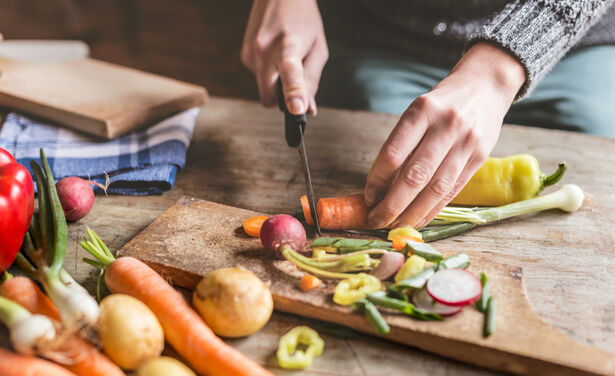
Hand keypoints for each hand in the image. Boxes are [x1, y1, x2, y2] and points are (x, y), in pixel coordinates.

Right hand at [241, 0, 327, 114]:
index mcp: (289, 44)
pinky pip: (259, 79)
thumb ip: (312, 80)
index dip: (293, 92)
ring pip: (264, 89)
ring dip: (277, 83)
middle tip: (296, 87)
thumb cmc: (303, 20)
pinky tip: (275, 55)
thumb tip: (307, 110)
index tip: (296, 109)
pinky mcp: (244, 56)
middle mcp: (264, 49)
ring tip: (287, 59)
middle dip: (281, 100)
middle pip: (268, 97)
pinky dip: (270, 74)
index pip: (289, 71)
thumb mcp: (318, 49)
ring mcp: (251, 53)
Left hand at [364, 42, 525, 228]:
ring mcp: (466, 142)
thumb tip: (379, 188)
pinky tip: (418, 219)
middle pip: (415, 175)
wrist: (485, 86)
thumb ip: (402, 145)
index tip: (367, 198)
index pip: (393, 153)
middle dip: (392, 205)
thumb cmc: (441, 104)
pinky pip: (453, 191)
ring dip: (413, 213)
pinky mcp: (480, 157)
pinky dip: (433, 209)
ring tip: (395, 225)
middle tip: (376, 220)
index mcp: (422, 110)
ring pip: (436, 188)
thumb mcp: (418, 112)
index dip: (377, 180)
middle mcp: (446, 125)